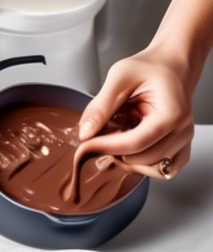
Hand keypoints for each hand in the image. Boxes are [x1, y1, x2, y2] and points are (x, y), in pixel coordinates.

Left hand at [78, 46, 194, 177]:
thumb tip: (85, 133)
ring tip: (116, 138)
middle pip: (141, 160)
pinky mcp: (180, 147)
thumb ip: (101, 105)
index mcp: (171, 114)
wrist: (172, 64)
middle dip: (114, 153)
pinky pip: (161, 170)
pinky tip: (130, 149)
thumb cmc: (150, 67)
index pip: (134, 144)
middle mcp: (181, 131)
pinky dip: (142, 165)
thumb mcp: (120, 76)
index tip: (85, 143)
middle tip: (97, 139)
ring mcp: (183, 141)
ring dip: (126, 159)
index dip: (106, 147)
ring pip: (149, 168)